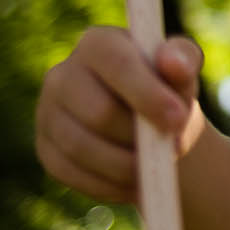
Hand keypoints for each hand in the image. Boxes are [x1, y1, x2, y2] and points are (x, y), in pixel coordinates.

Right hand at [35, 26, 205, 203]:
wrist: (148, 124)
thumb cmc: (168, 89)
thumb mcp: (183, 71)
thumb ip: (183, 61)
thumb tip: (173, 64)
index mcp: (97, 43)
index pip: (117, 64)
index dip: (147, 93)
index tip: (177, 119)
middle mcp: (61, 74)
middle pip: (98, 112)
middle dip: (139, 137)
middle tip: (171, 151)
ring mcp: (47, 113)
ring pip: (82, 148)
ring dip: (126, 166)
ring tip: (156, 170)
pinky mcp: (45, 149)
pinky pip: (72, 175)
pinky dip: (109, 185)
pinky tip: (136, 184)